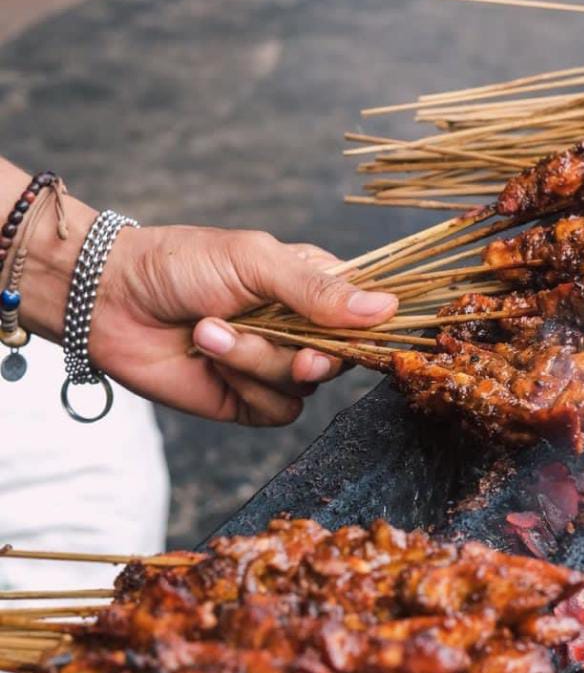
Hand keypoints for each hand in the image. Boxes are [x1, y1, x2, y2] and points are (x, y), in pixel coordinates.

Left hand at [87, 223, 396, 425]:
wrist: (109, 300)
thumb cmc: (182, 264)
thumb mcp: (256, 262)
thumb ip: (319, 291)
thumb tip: (387, 309)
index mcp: (312, 285)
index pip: (367, 310)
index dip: (371, 325)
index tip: (365, 330)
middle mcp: (300, 328)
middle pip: (343, 356)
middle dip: (313, 354)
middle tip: (294, 350)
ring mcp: (273, 365)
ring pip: (306, 386)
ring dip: (257, 362)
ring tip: (208, 331)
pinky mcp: (246, 400)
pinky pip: (277, 409)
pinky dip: (244, 385)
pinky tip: (207, 357)